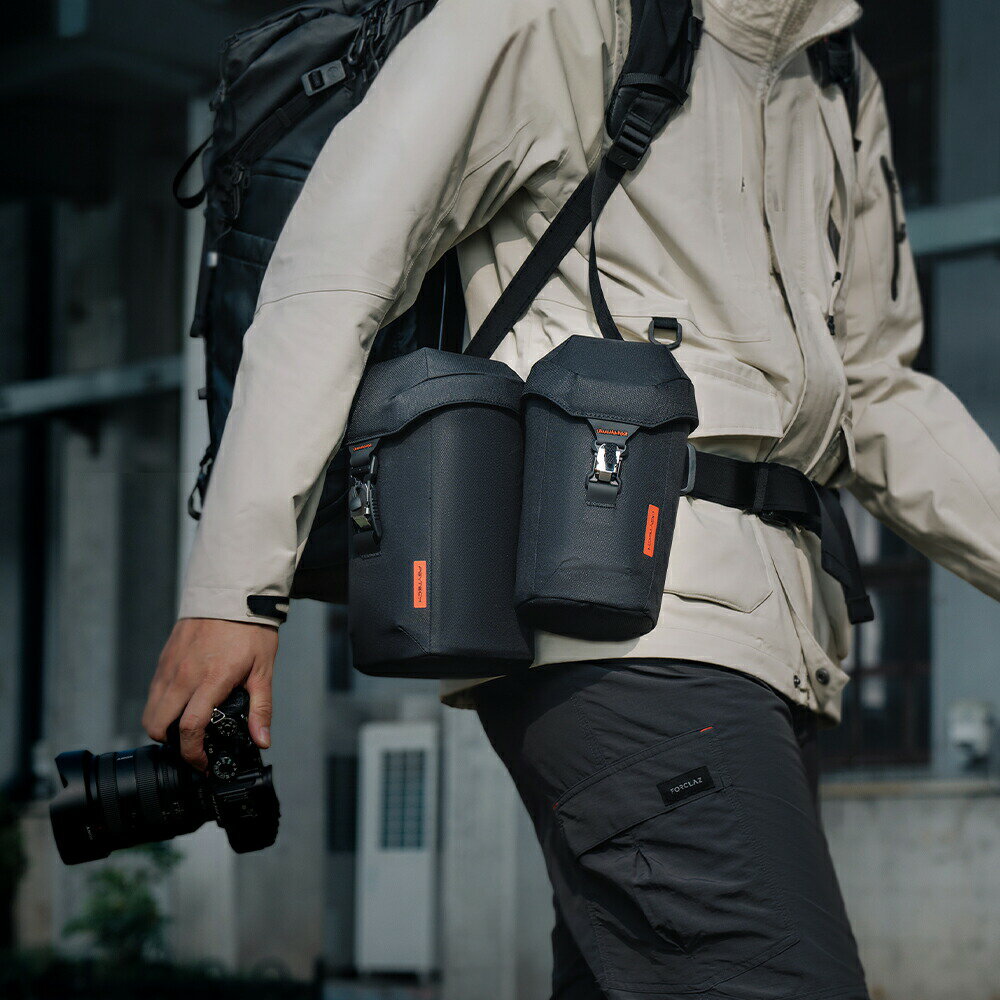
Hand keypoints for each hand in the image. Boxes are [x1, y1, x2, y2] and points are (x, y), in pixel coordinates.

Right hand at [142, 618, 277, 769]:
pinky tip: (184, 702)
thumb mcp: (264, 669)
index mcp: (210, 680)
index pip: (189, 728)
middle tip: (193, 746)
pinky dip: (162, 705)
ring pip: (151, 710)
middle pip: (157, 726)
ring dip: (163, 725)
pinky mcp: (164, 658)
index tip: (203, 763)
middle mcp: (183, 675)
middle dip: (171, 744)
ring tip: (188, 726)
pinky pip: (154, 691)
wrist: (230, 592)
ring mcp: (169, 666)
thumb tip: (262, 740)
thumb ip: (261, 707)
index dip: (193, 754)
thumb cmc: (251, 629)